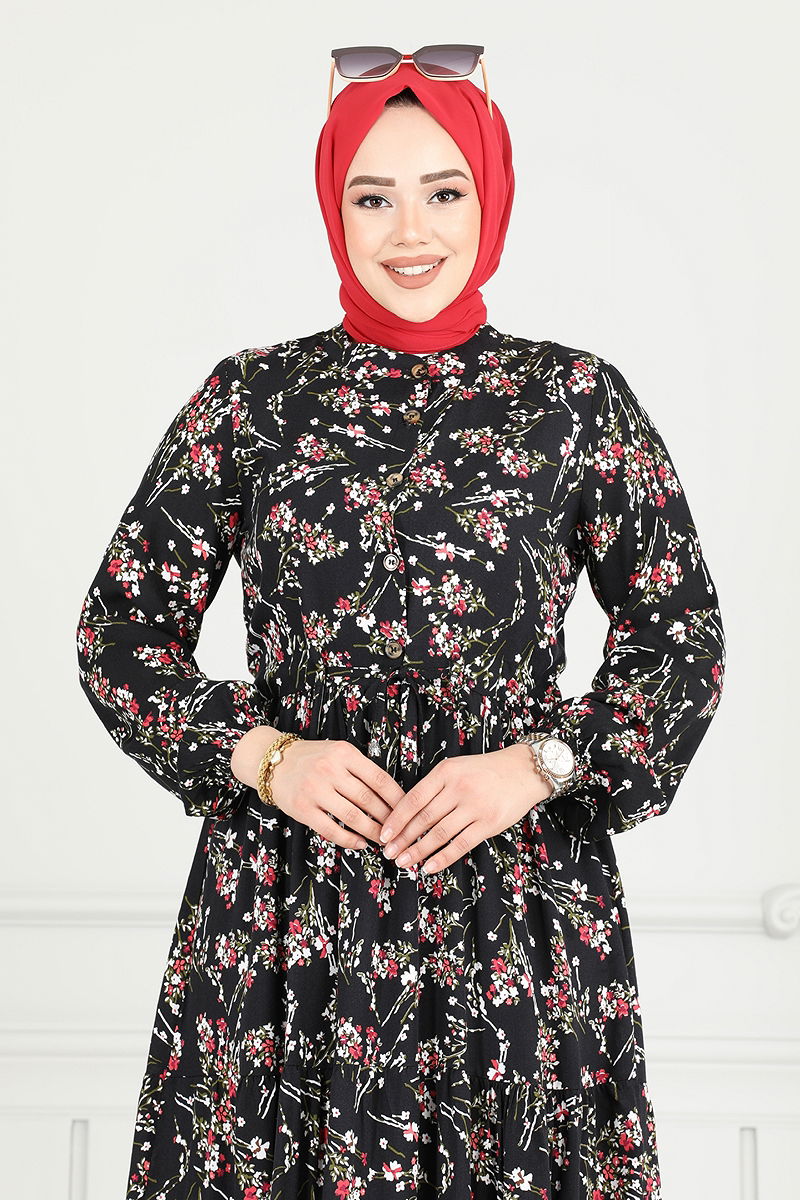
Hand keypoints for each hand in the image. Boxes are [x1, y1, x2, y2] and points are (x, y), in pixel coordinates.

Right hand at [232, 726, 403, 851]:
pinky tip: (361, 844)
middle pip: (368, 800)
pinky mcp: (302, 809)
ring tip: (384, 840)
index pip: (379, 779)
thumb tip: (393, 796)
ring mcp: (314, 790)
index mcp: (344, 754)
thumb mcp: (339, 753)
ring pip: (353, 817)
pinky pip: (332, 830)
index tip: (409, 811)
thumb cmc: (314, 759)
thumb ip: (361, 770)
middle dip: (388, 819)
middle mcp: (330, 770)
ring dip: (372, 832)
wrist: (274, 762)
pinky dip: (350, 840)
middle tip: (400, 831)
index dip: (397, 798)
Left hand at [377, 744, 552, 874]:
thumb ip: (434, 787)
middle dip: (402, 839)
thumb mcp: (456, 768)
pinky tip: (428, 867)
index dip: (396, 819)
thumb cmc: (484, 771)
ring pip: (439, 833)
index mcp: (446, 772)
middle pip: (423, 818)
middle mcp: (459, 788)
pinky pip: (461, 844)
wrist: (523, 771)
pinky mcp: (489, 823)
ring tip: (403, 862)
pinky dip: (442, 858)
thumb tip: (406, 814)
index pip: (414, 799)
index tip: (383, 835)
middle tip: (388, 853)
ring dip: (418, 851)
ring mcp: (475, 806)